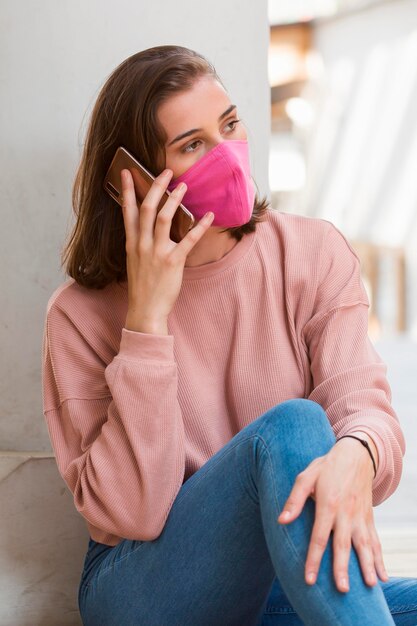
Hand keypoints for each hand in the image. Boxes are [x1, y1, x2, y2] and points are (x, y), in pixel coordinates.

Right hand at [121, 168, 213, 333]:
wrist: (145, 309)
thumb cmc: (142, 286)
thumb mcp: (134, 260)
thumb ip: (139, 241)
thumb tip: (148, 225)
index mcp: (132, 243)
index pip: (127, 211)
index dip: (127, 190)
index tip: (126, 172)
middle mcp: (142, 244)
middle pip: (147, 208)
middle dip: (155, 187)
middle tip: (165, 172)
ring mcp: (157, 252)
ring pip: (163, 218)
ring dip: (174, 200)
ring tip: (183, 186)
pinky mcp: (173, 262)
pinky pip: (188, 240)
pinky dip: (199, 226)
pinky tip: (208, 216)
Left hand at [277, 438, 388, 592]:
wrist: (356, 455)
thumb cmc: (327, 466)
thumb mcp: (306, 476)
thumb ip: (294, 499)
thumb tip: (282, 521)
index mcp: (328, 504)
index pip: (319, 537)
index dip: (314, 559)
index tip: (309, 579)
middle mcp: (346, 513)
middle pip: (343, 545)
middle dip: (342, 568)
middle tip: (343, 590)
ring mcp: (360, 516)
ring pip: (365, 545)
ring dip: (367, 565)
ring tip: (369, 585)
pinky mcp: (369, 517)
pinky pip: (375, 540)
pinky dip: (380, 558)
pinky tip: (382, 576)